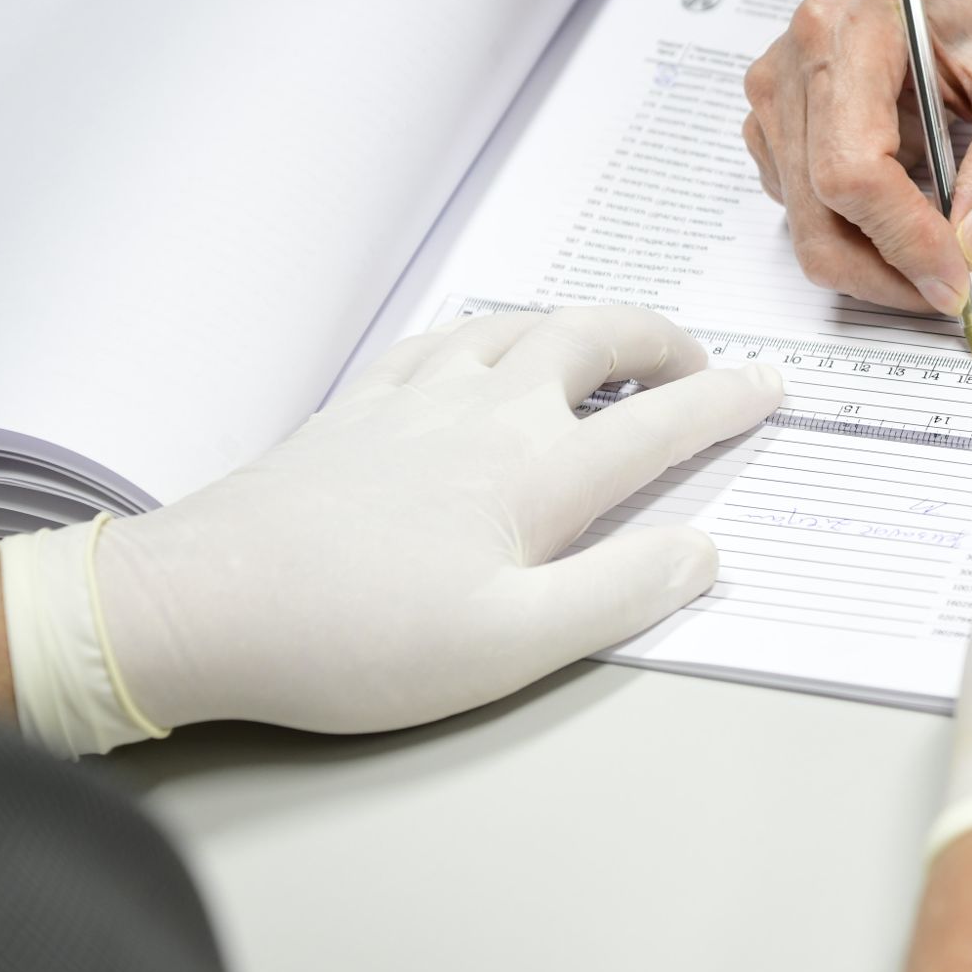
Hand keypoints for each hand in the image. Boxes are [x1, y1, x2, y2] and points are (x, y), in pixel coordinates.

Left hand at [0, 307, 781, 755]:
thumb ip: (622, 593)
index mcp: (537, 472)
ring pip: (522, 325)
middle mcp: (488, 412)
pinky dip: (493, 332)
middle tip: (696, 364)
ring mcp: (417, 398)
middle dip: (662, 341)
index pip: (661, 422)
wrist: (200, 606)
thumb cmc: (359, 639)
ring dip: (583, 327)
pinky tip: (484, 351)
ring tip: (608, 355)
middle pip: (596, 340)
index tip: (771, 387)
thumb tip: (705, 548)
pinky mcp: (359, 406)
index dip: (726, 401)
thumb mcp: (511, 646)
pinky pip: (444, 336)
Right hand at [742, 0, 971, 315]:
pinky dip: (883, 246)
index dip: (908, 242)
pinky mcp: (778, 146)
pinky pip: (821, 225)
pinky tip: (938, 216)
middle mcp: (786, 78)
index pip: (852, 173)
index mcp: (841, 37)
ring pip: (819, 239)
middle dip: (905, 278)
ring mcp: (771, 116)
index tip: (968, 280)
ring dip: (901, 269)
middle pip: (821, 227)